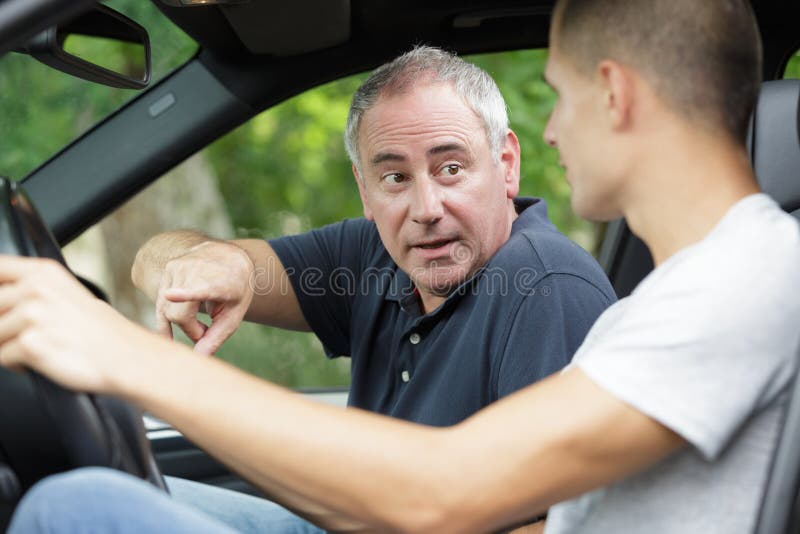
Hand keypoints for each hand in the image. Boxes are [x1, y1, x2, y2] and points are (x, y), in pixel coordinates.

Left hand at [0, 256, 167, 393]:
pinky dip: (16, 364)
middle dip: (3, 325)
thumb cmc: (99, 330)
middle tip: (28, 333)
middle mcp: (35, 288)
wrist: (125, 356)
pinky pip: (2, 357)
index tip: (5, 306)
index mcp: (43, 272)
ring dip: (8, 345)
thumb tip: (0, 298)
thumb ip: (29, 289)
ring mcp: (32, 315)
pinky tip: (40, 359)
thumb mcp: (65, 293)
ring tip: (39, 346)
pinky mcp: (29, 343)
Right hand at [155, 241, 254, 353]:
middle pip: (179, 314)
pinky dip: (169, 315)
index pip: (200, 289)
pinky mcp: (169, 268)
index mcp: (219, 282)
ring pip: (167, 309)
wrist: (230, 256)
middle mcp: (197, 270)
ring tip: (200, 318)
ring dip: (182, 321)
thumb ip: (217, 336)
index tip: (169, 294)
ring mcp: (180, 267)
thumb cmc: (236, 289)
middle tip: (206, 330)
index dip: (184, 294)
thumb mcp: (234, 314)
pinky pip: (162, 300)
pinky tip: (167, 335)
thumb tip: (198, 357)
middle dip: (190, 329)